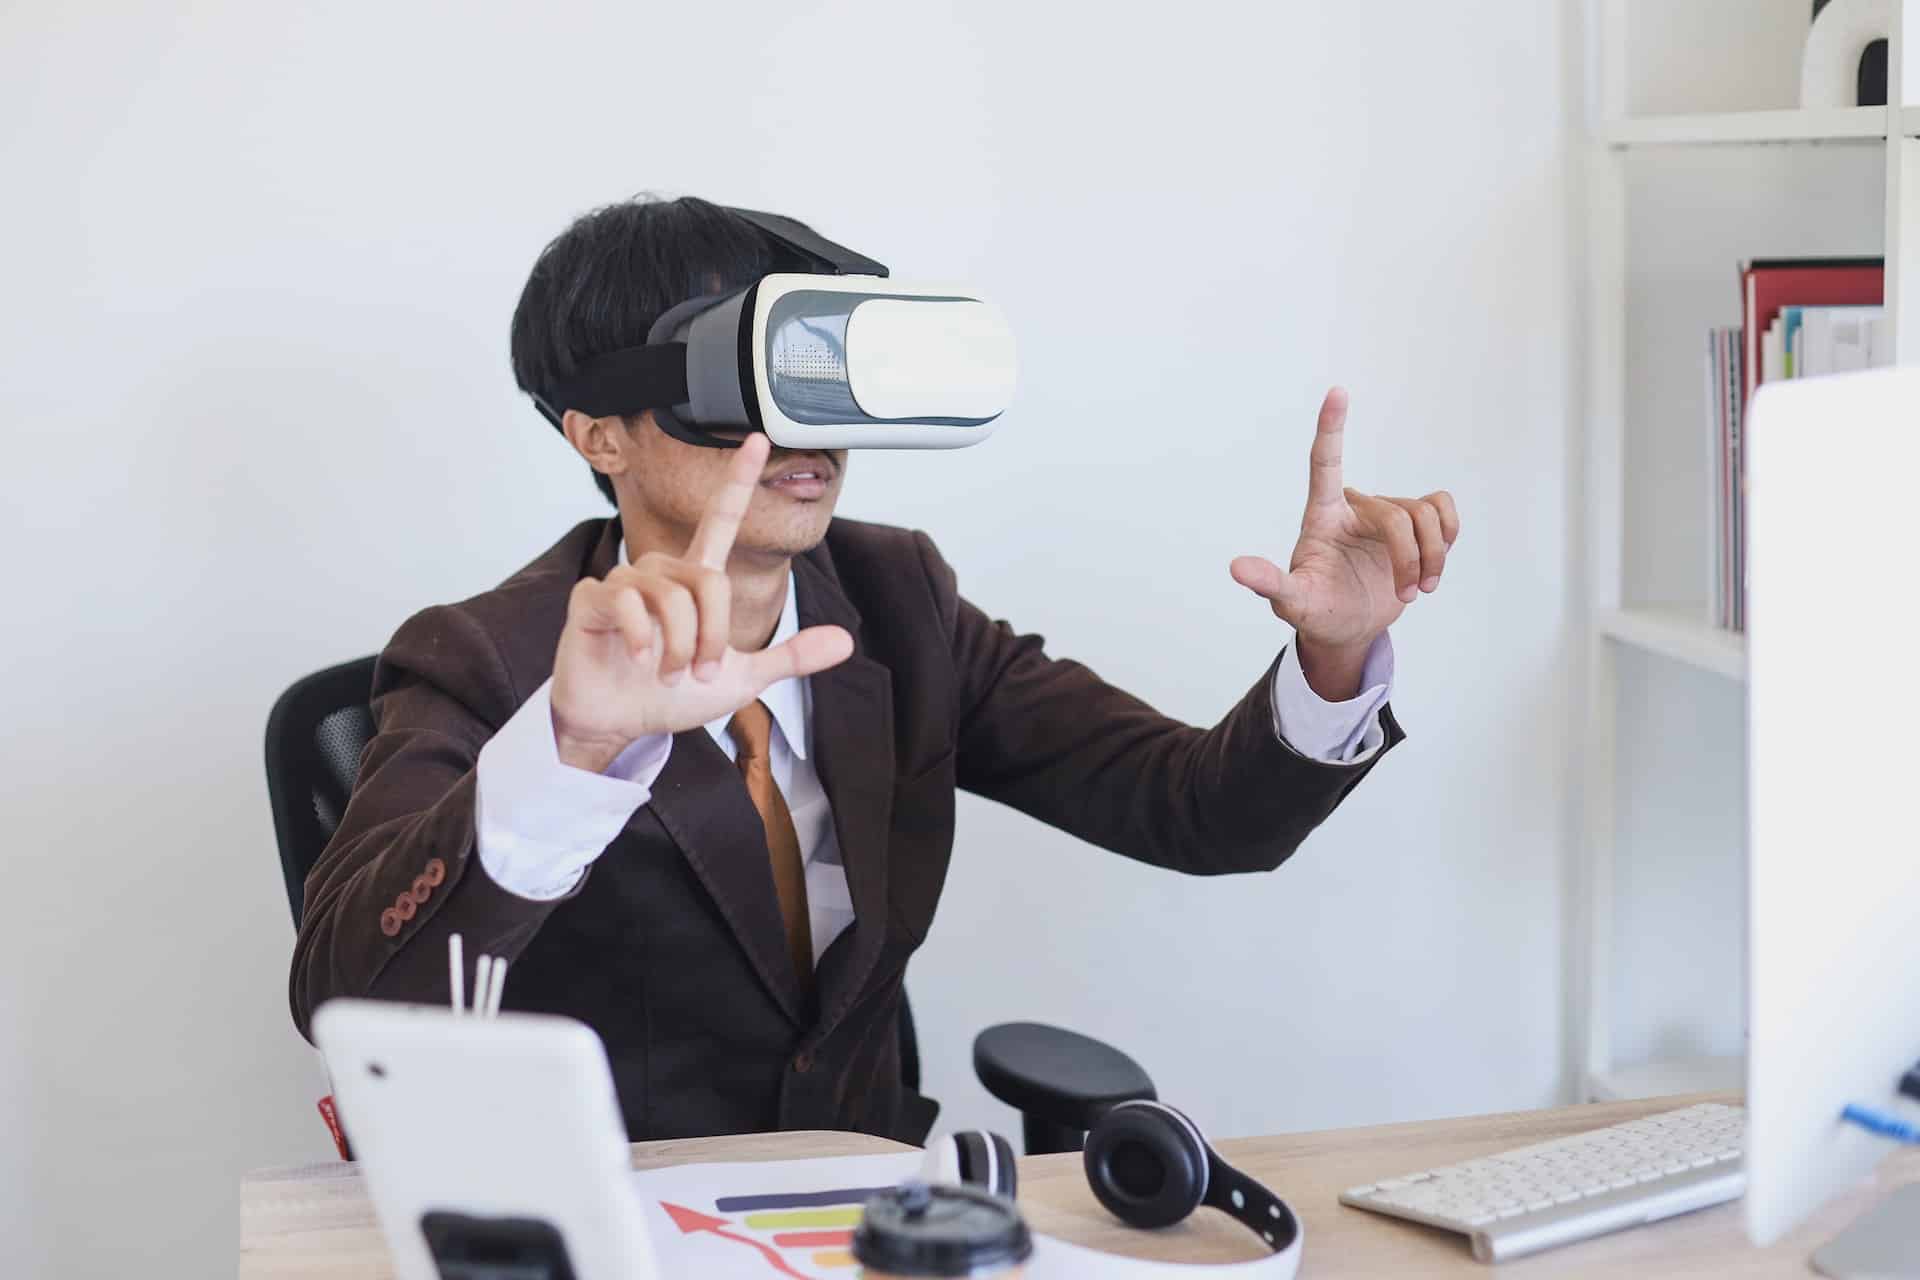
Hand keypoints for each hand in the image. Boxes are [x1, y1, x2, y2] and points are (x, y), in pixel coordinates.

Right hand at [549, 435, 853, 772]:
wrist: (619, 724)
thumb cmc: (669, 696)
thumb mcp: (740, 678)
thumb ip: (789, 656)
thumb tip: (846, 641)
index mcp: (696, 581)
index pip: (721, 519)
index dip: (738, 480)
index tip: (757, 439)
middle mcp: (663, 572)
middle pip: (711, 580)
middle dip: (713, 635)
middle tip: (697, 672)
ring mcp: (625, 582)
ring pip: (673, 597)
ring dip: (680, 647)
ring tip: (669, 674)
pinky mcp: (593, 600)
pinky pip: (628, 604)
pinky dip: (642, 638)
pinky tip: (639, 660)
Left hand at [1229, 387, 1457, 697]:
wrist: (1347, 629)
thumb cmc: (1314, 610)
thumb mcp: (1290, 601)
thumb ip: (1269, 583)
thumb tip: (1237, 569)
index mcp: (1322, 516)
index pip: (1324, 462)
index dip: (1331, 427)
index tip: (1337, 392)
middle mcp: (1356, 508)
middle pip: (1396, 515)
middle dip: (1408, 559)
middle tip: (1406, 596)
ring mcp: (1388, 516)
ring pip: (1425, 516)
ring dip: (1431, 558)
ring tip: (1416, 591)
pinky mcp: (1416, 528)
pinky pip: (1443, 510)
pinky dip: (1447, 538)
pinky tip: (1433, 569)